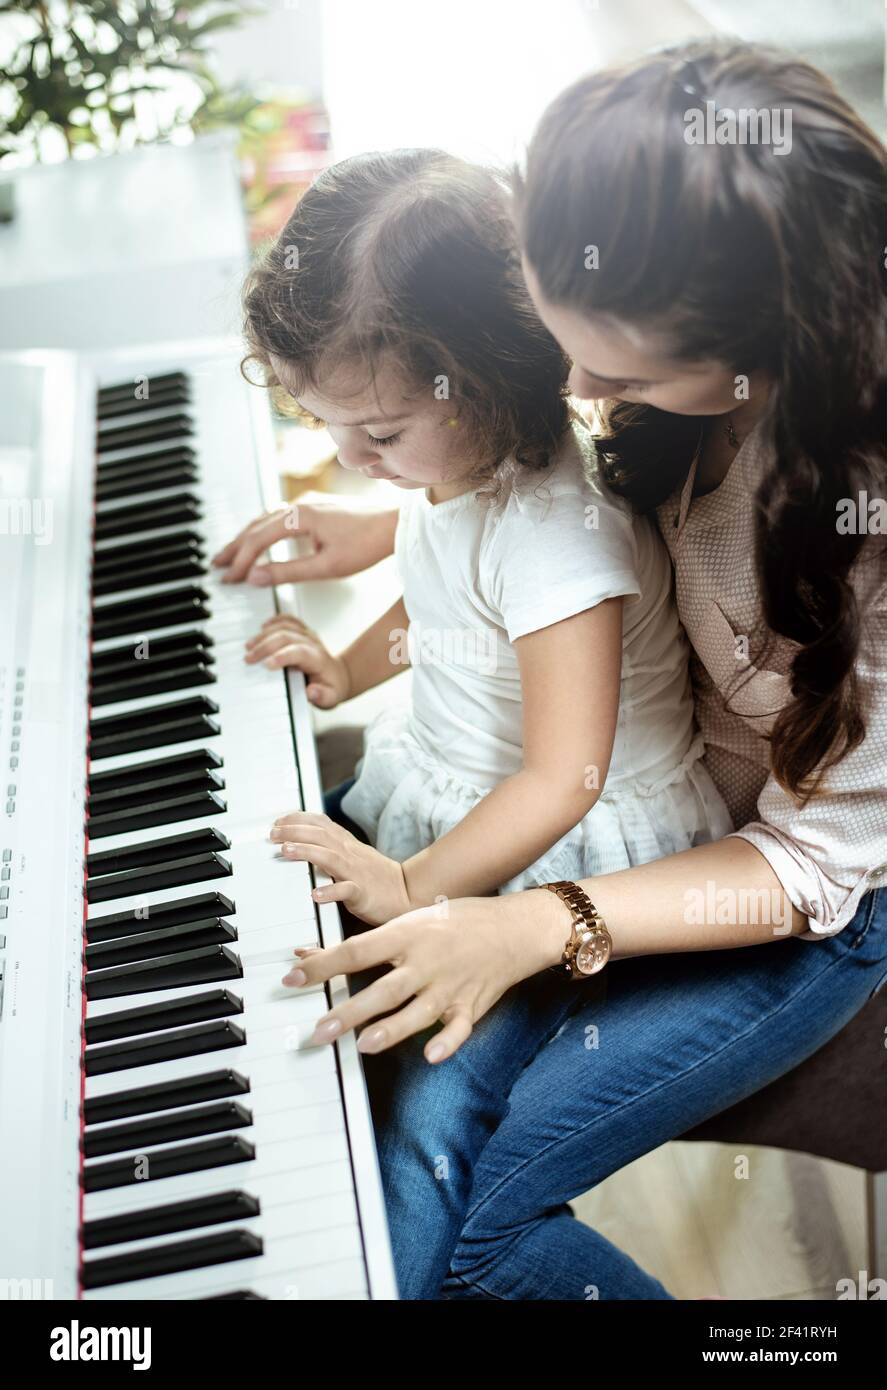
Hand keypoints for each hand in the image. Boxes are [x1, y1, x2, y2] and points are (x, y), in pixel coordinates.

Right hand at [211, 494, 397, 586]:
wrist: (394, 525)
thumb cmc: (366, 545)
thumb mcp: (326, 567)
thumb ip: (288, 572)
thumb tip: (256, 577)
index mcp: (300, 517)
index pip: (259, 539)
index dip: (242, 560)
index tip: (230, 578)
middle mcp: (300, 506)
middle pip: (257, 526)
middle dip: (236, 548)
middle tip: (218, 566)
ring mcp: (308, 505)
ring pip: (267, 520)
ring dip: (247, 538)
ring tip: (232, 555)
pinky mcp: (316, 508)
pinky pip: (280, 517)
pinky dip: (264, 530)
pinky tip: (261, 539)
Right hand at [245, 615, 349, 707]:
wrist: (338, 675)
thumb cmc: (331, 687)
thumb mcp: (331, 698)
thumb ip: (322, 696)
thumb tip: (311, 692)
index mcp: (318, 659)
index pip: (300, 652)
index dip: (282, 656)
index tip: (266, 665)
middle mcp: (312, 643)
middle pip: (287, 637)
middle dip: (265, 646)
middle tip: (249, 659)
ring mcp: (307, 634)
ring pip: (284, 626)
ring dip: (264, 635)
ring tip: (249, 646)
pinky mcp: (302, 630)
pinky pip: (288, 619)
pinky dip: (274, 621)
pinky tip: (262, 627)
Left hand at [271, 810, 412, 923]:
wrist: (407, 893)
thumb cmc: (377, 877)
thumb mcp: (354, 854)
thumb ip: (332, 845)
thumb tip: (307, 838)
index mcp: (347, 844)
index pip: (321, 823)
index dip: (298, 819)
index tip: (279, 820)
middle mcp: (350, 853)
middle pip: (320, 835)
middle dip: (294, 831)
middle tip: (273, 833)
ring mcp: (356, 872)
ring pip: (329, 857)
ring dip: (306, 852)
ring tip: (286, 851)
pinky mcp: (362, 893)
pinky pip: (346, 890)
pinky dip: (330, 891)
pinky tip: (316, 894)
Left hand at [282, 889, 567, 1062]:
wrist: (513, 927)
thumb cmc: (453, 922)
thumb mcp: (408, 921)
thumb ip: (362, 944)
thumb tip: (307, 953)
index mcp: (407, 934)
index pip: (357, 950)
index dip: (322, 965)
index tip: (292, 978)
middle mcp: (426, 961)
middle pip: (383, 988)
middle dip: (350, 1010)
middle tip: (319, 1030)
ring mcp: (450, 985)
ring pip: (417, 1011)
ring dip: (391, 1028)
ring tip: (363, 1045)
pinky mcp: (471, 1006)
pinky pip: (459, 1028)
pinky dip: (446, 1041)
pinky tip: (430, 1055)